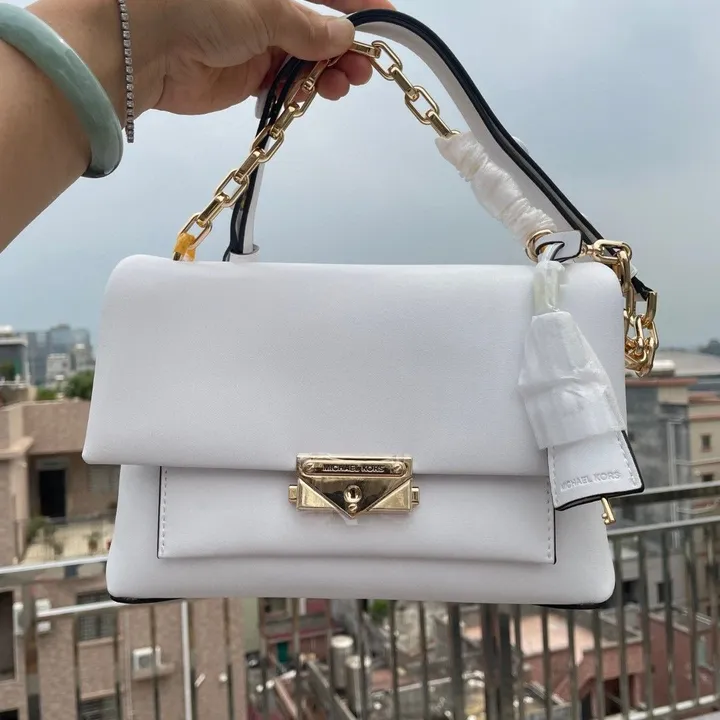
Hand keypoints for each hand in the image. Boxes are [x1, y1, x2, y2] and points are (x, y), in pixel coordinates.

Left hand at [139, 0, 395, 115]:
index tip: (386, 18)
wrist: (142, 48)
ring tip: (345, 84)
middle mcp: (266, 6)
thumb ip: (308, 26)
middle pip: (318, 24)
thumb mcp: (264, 8)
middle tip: (363, 68)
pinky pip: (287, 81)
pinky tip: (318, 93)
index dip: (357, 0)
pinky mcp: (247, 75)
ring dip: (330, 70)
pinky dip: (305, 88)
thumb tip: (344, 35)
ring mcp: (257, 41)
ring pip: (307, 56)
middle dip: (345, 44)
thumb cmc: (198, 5)